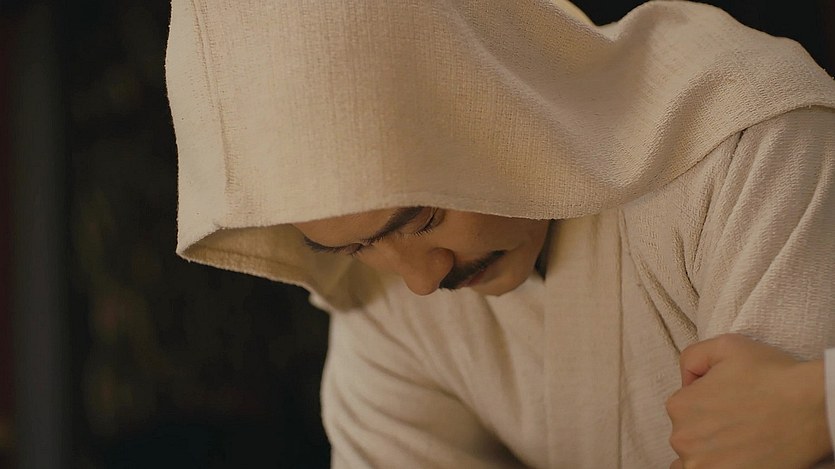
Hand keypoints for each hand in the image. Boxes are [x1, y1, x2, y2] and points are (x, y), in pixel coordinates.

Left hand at [666, 333, 830, 468]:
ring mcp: (701, 465)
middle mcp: (682, 439)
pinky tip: (735, 457)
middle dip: (708, 428)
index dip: (708, 402)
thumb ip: (692, 358)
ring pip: (697, 457)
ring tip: (741, 440)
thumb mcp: (725, 345)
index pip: (685, 407)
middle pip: (690, 434)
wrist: (811, 407)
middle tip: (740, 421)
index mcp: (679, 406)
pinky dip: (717, 465)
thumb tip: (686, 382)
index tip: (732, 403)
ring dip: (713, 450)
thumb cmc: (772, 375)